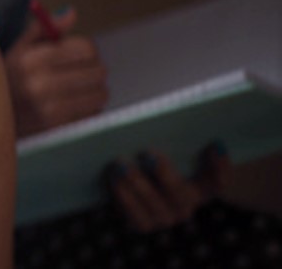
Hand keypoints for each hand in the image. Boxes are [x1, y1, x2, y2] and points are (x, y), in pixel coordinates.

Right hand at [4, 6, 107, 136]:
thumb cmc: (9, 80)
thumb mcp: (19, 50)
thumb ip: (45, 29)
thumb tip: (71, 13)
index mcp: (30, 59)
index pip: (86, 48)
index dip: (87, 49)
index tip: (78, 54)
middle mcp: (39, 84)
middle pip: (98, 70)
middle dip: (93, 69)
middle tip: (81, 72)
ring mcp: (49, 109)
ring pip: (100, 93)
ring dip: (94, 90)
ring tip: (78, 89)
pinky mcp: (58, 129)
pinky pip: (93, 114)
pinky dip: (88, 109)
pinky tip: (71, 106)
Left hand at [107, 143, 229, 231]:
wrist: (126, 183)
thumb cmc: (148, 158)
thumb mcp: (163, 147)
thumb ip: (170, 135)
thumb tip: (174, 110)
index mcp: (199, 187)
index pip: (218, 181)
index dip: (221, 167)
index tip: (215, 144)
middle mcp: (185, 205)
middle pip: (181, 195)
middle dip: (165, 175)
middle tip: (148, 154)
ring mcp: (164, 217)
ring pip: (155, 206)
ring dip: (138, 186)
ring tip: (121, 165)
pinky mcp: (141, 223)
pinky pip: (134, 216)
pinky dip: (123, 197)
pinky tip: (114, 179)